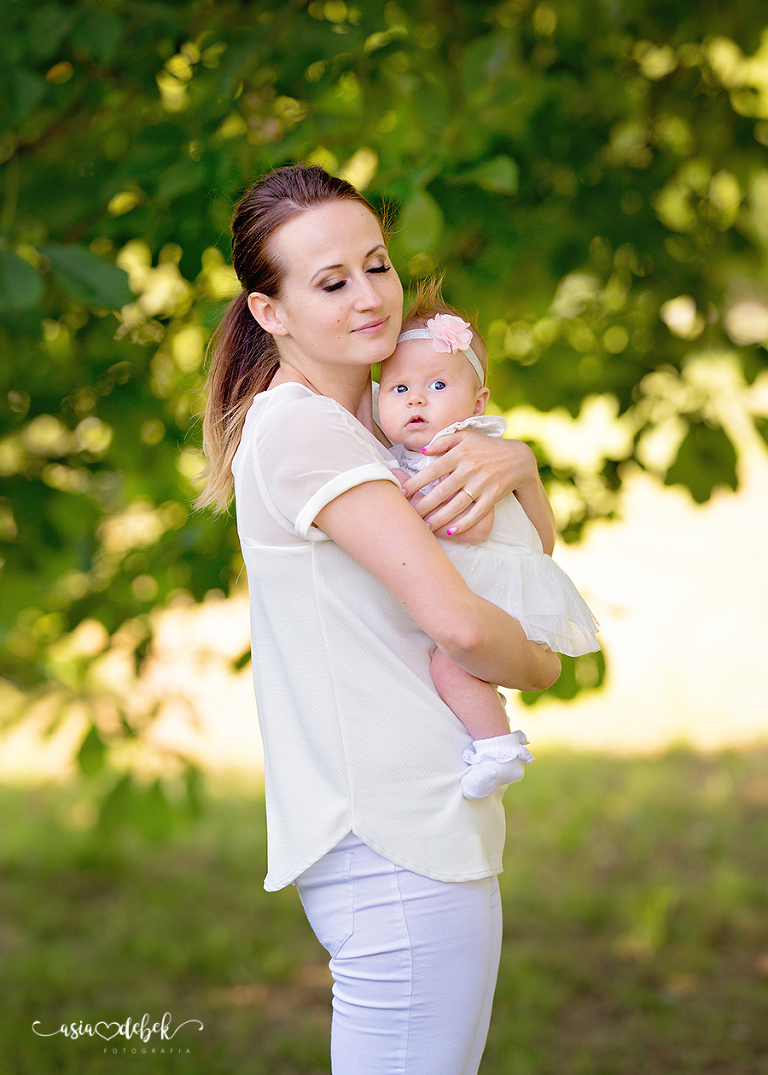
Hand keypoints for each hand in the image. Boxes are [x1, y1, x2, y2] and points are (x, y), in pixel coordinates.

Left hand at [402, 431, 540, 536]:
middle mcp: (470, 469)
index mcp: (460, 454)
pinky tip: (451, 531)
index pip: (433, 469)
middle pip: (442, 490)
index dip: (416, 482)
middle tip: (409, 515)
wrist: (518, 458)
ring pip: (458, 504)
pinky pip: (477, 512)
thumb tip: (423, 449)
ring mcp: (483, 483)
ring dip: (441, 517)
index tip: (402, 492)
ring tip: (425, 526)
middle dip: (424, 504)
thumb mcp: (466, 436)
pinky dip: (464, 523)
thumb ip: (443, 440)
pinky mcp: (493, 495)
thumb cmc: (486, 447)